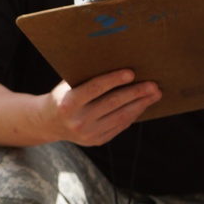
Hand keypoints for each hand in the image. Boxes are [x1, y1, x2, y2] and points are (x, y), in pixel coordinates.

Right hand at [46, 70, 160, 145]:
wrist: (49, 123)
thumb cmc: (63, 96)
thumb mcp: (67, 86)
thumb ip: (87, 78)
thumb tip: (117, 62)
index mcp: (68, 104)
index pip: (94, 89)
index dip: (113, 80)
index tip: (131, 72)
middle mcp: (78, 121)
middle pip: (112, 104)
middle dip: (135, 93)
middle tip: (153, 85)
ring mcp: (88, 134)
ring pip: (121, 116)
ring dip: (140, 104)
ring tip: (155, 94)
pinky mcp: (97, 141)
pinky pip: (120, 126)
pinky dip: (133, 114)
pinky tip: (143, 104)